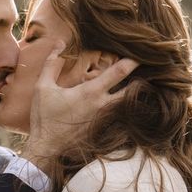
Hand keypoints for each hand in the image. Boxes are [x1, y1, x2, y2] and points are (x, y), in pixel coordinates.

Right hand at [21, 43, 138, 169]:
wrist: (47, 149)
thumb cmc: (44, 117)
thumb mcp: (42, 87)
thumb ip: (51, 64)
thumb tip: (59, 43)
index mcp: (91, 92)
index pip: (120, 72)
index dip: (134, 60)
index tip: (142, 52)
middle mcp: (104, 106)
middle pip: (134, 90)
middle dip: (142, 78)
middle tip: (148, 70)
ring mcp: (106, 120)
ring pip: (129, 104)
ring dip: (134, 95)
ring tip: (140, 85)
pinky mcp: (104, 131)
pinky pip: (121, 117)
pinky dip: (126, 109)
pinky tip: (126, 106)